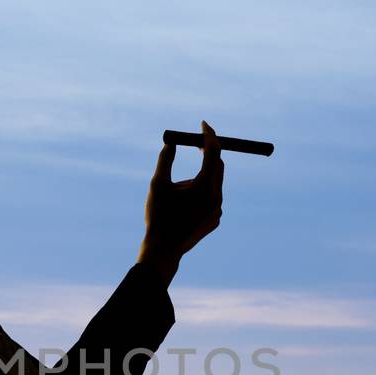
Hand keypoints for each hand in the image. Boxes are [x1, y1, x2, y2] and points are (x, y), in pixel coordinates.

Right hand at [137, 120, 224, 283]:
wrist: (163, 250)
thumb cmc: (157, 216)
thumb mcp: (157, 184)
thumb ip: (165, 160)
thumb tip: (171, 142)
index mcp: (204, 187)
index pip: (213, 152)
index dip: (209, 135)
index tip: (203, 124)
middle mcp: (216, 198)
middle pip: (218, 166)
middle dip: (208, 153)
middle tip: (195, 143)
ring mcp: (218, 210)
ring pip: (213, 183)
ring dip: (201, 176)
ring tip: (178, 192)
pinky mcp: (215, 220)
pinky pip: (212, 198)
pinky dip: (202, 192)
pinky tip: (184, 206)